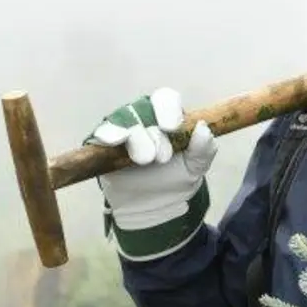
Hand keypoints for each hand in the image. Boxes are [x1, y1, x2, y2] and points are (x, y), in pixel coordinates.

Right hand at [85, 87, 216, 260]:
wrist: (153, 207)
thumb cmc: (175, 180)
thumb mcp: (195, 167)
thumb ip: (204, 148)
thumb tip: (203, 128)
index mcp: (166, 116)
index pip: (166, 100)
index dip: (168, 110)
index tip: (173, 128)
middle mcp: (142, 117)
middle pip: (143, 108)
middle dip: (154, 132)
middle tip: (162, 158)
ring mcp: (121, 129)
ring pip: (124, 120)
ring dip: (136, 138)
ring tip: (145, 160)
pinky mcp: (103, 144)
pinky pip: (103, 132)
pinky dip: (109, 134)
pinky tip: (117, 141)